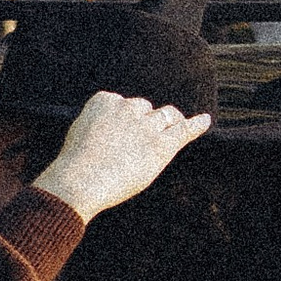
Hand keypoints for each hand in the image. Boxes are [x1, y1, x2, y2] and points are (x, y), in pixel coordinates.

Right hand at [22, 89, 211, 224]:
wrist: (80, 180)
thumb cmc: (75, 166)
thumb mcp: (79, 134)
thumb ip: (97, 125)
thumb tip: (108, 131)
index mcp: (104, 100)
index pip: (122, 102)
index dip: (124, 119)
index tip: (116, 135)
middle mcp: (127, 107)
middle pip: (145, 107)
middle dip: (145, 121)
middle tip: (138, 143)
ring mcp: (146, 125)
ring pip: (166, 116)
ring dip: (169, 123)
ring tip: (171, 131)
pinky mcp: (161, 145)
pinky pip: (184, 130)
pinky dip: (196, 125)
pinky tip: (205, 121)